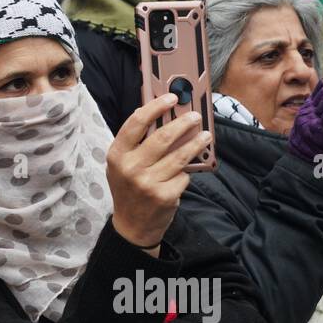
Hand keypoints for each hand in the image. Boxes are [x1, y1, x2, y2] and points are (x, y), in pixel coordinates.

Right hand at [106, 94, 209, 249]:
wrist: (132, 225)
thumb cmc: (129, 188)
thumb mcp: (123, 164)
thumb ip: (136, 143)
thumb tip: (160, 114)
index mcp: (117, 155)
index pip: (136, 123)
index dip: (155, 107)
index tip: (171, 97)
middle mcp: (130, 168)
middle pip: (162, 137)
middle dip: (183, 123)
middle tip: (195, 116)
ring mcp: (148, 183)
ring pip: (179, 156)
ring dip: (196, 143)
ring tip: (205, 136)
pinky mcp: (165, 196)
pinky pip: (183, 176)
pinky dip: (187, 172)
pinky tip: (188, 170)